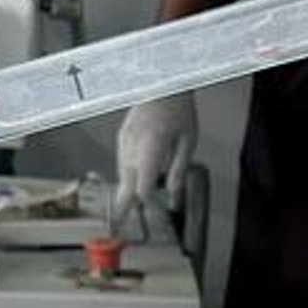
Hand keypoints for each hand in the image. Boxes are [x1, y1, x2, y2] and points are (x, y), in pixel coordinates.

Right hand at [111, 92, 196, 232]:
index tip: (153, 211)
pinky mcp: (122, 136)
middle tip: (119, 226)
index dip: (148, 201)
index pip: (144, 184)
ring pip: (123, 173)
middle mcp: (133, 145)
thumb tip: (174, 196)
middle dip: (124, 205)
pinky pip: (123, 161)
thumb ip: (179, 170)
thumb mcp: (188, 140)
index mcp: (151, 146)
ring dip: (127, 189)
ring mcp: (124, 140)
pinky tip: (132, 181)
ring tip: (124, 210)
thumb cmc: (178, 107)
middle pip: (126, 183)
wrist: (161, 81)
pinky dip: (128, 174)